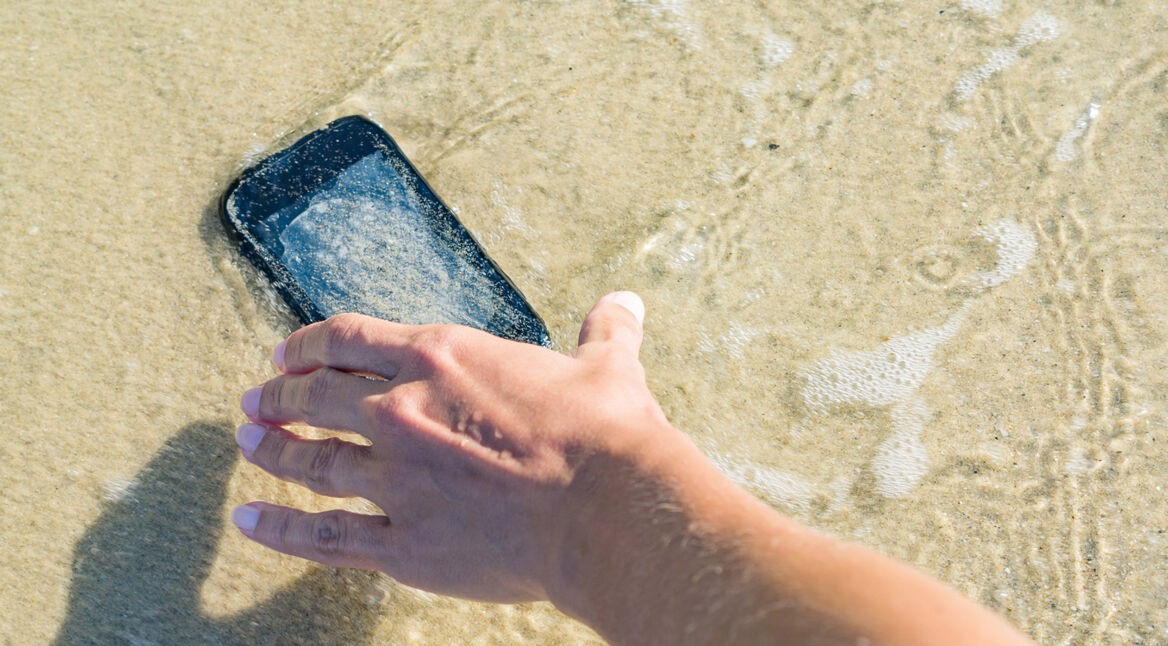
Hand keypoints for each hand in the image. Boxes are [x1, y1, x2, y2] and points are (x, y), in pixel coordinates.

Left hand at [232, 292, 669, 602]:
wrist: (607, 510)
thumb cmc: (608, 433)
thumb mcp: (608, 366)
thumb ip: (604, 330)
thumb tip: (626, 301)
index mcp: (441, 358)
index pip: (348, 340)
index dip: (307, 344)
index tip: (285, 353)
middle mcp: (402, 412)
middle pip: (315, 398)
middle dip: (277, 397)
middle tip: (253, 402)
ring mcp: (396, 480)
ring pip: (311, 462)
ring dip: (272, 451)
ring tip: (247, 444)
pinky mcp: (402, 543)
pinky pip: (325, 535)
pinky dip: (281, 527)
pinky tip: (249, 520)